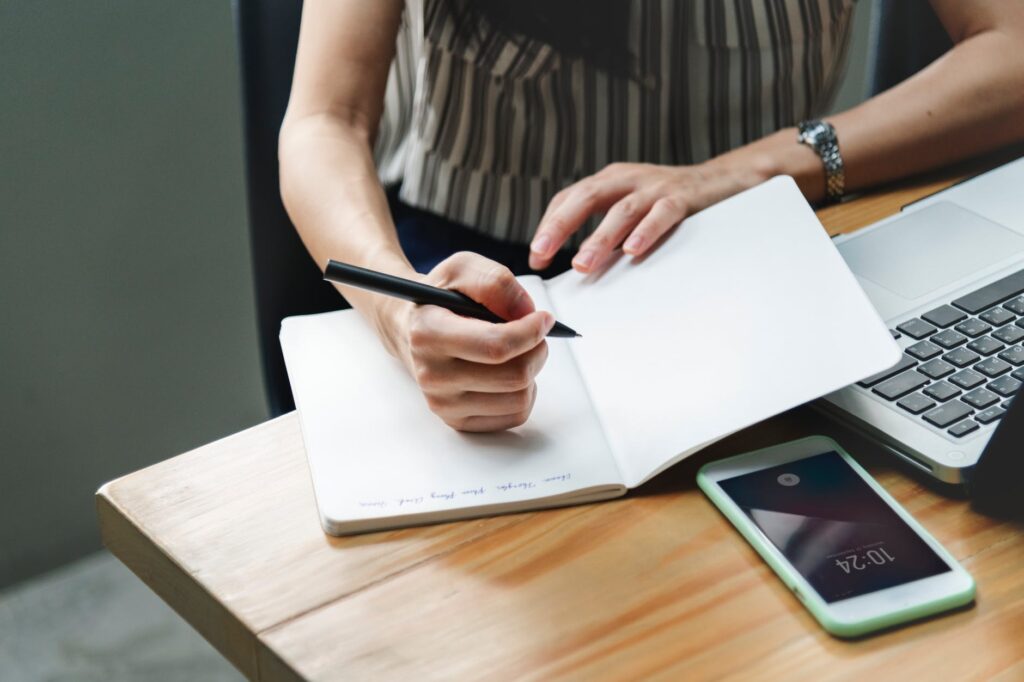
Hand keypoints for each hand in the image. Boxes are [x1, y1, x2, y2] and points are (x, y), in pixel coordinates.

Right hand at [381, 252, 554, 431]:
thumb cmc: (441, 299)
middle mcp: (432, 375)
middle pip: (515, 375)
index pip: (496, 346)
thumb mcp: (462, 269)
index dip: (531, 332)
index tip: (544, 319)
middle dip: (537, 350)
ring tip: (517, 352)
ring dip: (531, 371)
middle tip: (533, 334)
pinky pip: (516, 415)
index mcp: (428, 333)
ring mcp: (443, 403)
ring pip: (521, 398)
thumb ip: (496, 282)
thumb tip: (526, 312)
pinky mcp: (458, 421)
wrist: (412, 330)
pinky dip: (523, 392)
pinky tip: (506, 372)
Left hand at [528, 159, 769, 272]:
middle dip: (560, 226)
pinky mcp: (683, 196)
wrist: (723, 181)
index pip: (569, 198)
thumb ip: (605, 231)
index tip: (536, 257)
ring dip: (599, 239)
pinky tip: (633, 250)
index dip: (549, 225)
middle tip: (542, 253)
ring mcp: (655, 186)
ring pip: (621, 210)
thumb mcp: (630, 210)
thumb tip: (578, 266)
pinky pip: (662, 213)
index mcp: (609, 181)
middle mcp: (627, 179)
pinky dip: (646, 231)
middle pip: (586, 198)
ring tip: (582, 264)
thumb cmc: (670, 202)